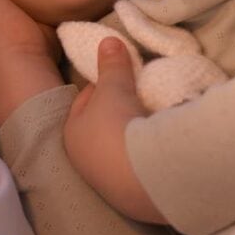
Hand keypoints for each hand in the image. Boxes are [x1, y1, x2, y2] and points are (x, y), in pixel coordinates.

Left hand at [63, 37, 165, 223]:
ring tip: (152, 114)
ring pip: (120, 147)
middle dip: (117, 110)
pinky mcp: (133, 194)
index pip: (83, 103)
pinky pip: (139, 163)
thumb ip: (111, 65)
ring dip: (133, 132)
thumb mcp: (114, 88)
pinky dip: (147, 150)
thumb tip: (109, 40)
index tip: (118, 75)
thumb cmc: (116, 127)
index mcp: (72, 135)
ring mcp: (109, 181)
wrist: (142, 178)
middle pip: (102, 126)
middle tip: (137, 94)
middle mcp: (85, 161)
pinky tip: (161, 140)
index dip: (100, 85)